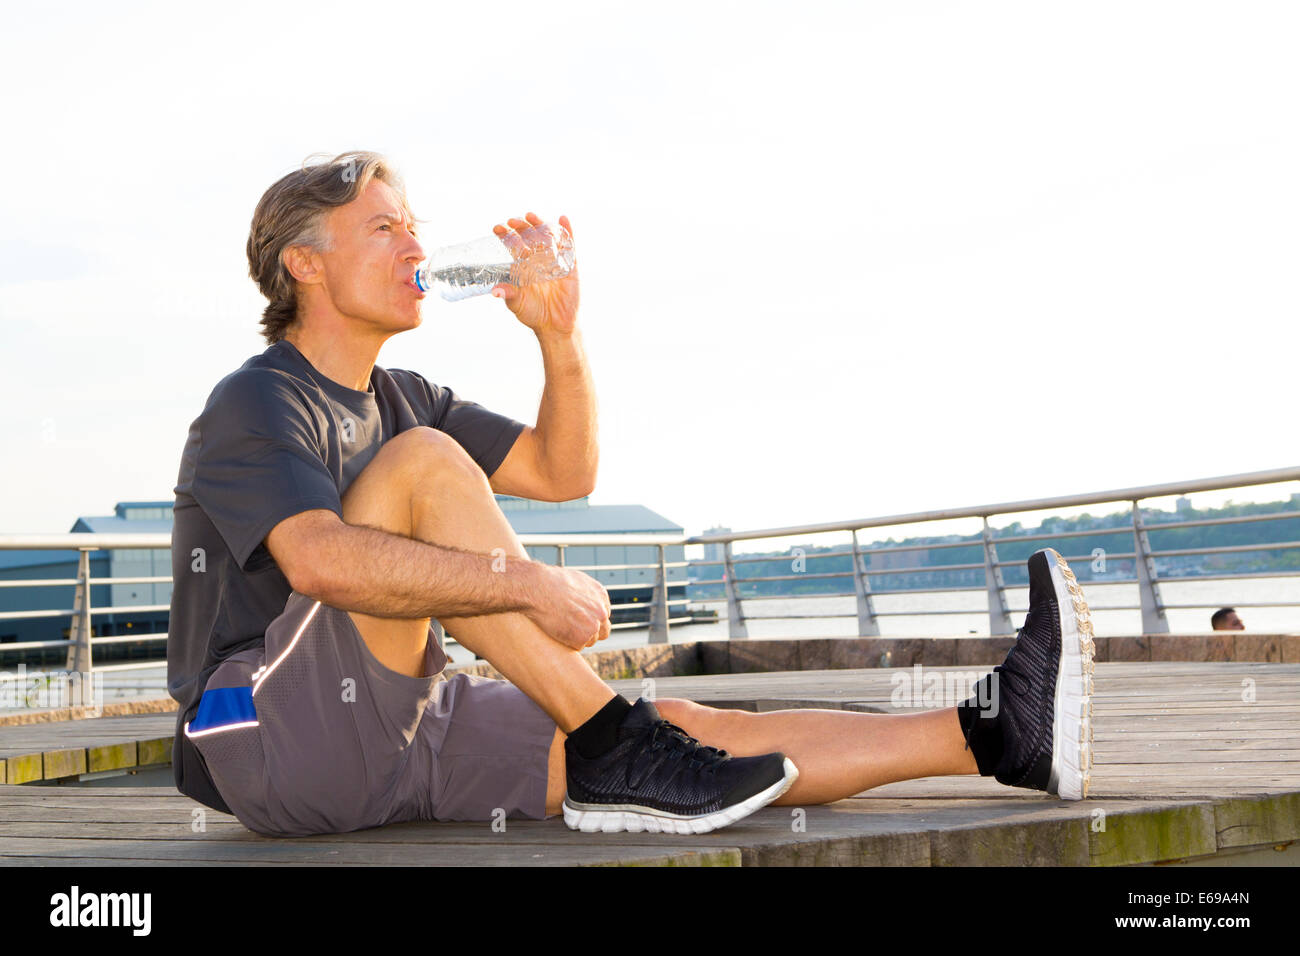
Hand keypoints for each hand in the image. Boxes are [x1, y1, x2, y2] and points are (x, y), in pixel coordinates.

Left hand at [490, 212, 579, 335]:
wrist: (555, 325)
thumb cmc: (533, 314)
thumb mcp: (518, 304)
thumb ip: (509, 294)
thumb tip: (495, 291)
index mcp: (523, 267)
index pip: (514, 246)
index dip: (506, 235)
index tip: (498, 227)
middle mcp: (538, 261)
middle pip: (530, 237)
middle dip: (521, 227)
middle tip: (513, 220)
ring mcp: (554, 261)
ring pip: (547, 237)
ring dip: (541, 224)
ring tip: (532, 215)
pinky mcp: (570, 266)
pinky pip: (569, 246)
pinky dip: (568, 232)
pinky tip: (564, 218)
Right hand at [523, 563, 610, 650]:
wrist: (537, 587)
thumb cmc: (549, 581)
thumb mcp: (575, 580)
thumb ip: (585, 593)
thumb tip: (584, 600)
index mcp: (601, 596)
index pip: (603, 616)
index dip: (590, 619)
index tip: (579, 621)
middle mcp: (601, 612)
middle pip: (602, 631)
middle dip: (589, 631)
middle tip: (572, 629)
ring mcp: (593, 626)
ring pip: (590, 641)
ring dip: (578, 638)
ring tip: (561, 629)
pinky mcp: (581, 638)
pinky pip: (578, 647)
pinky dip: (568, 643)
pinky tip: (557, 633)